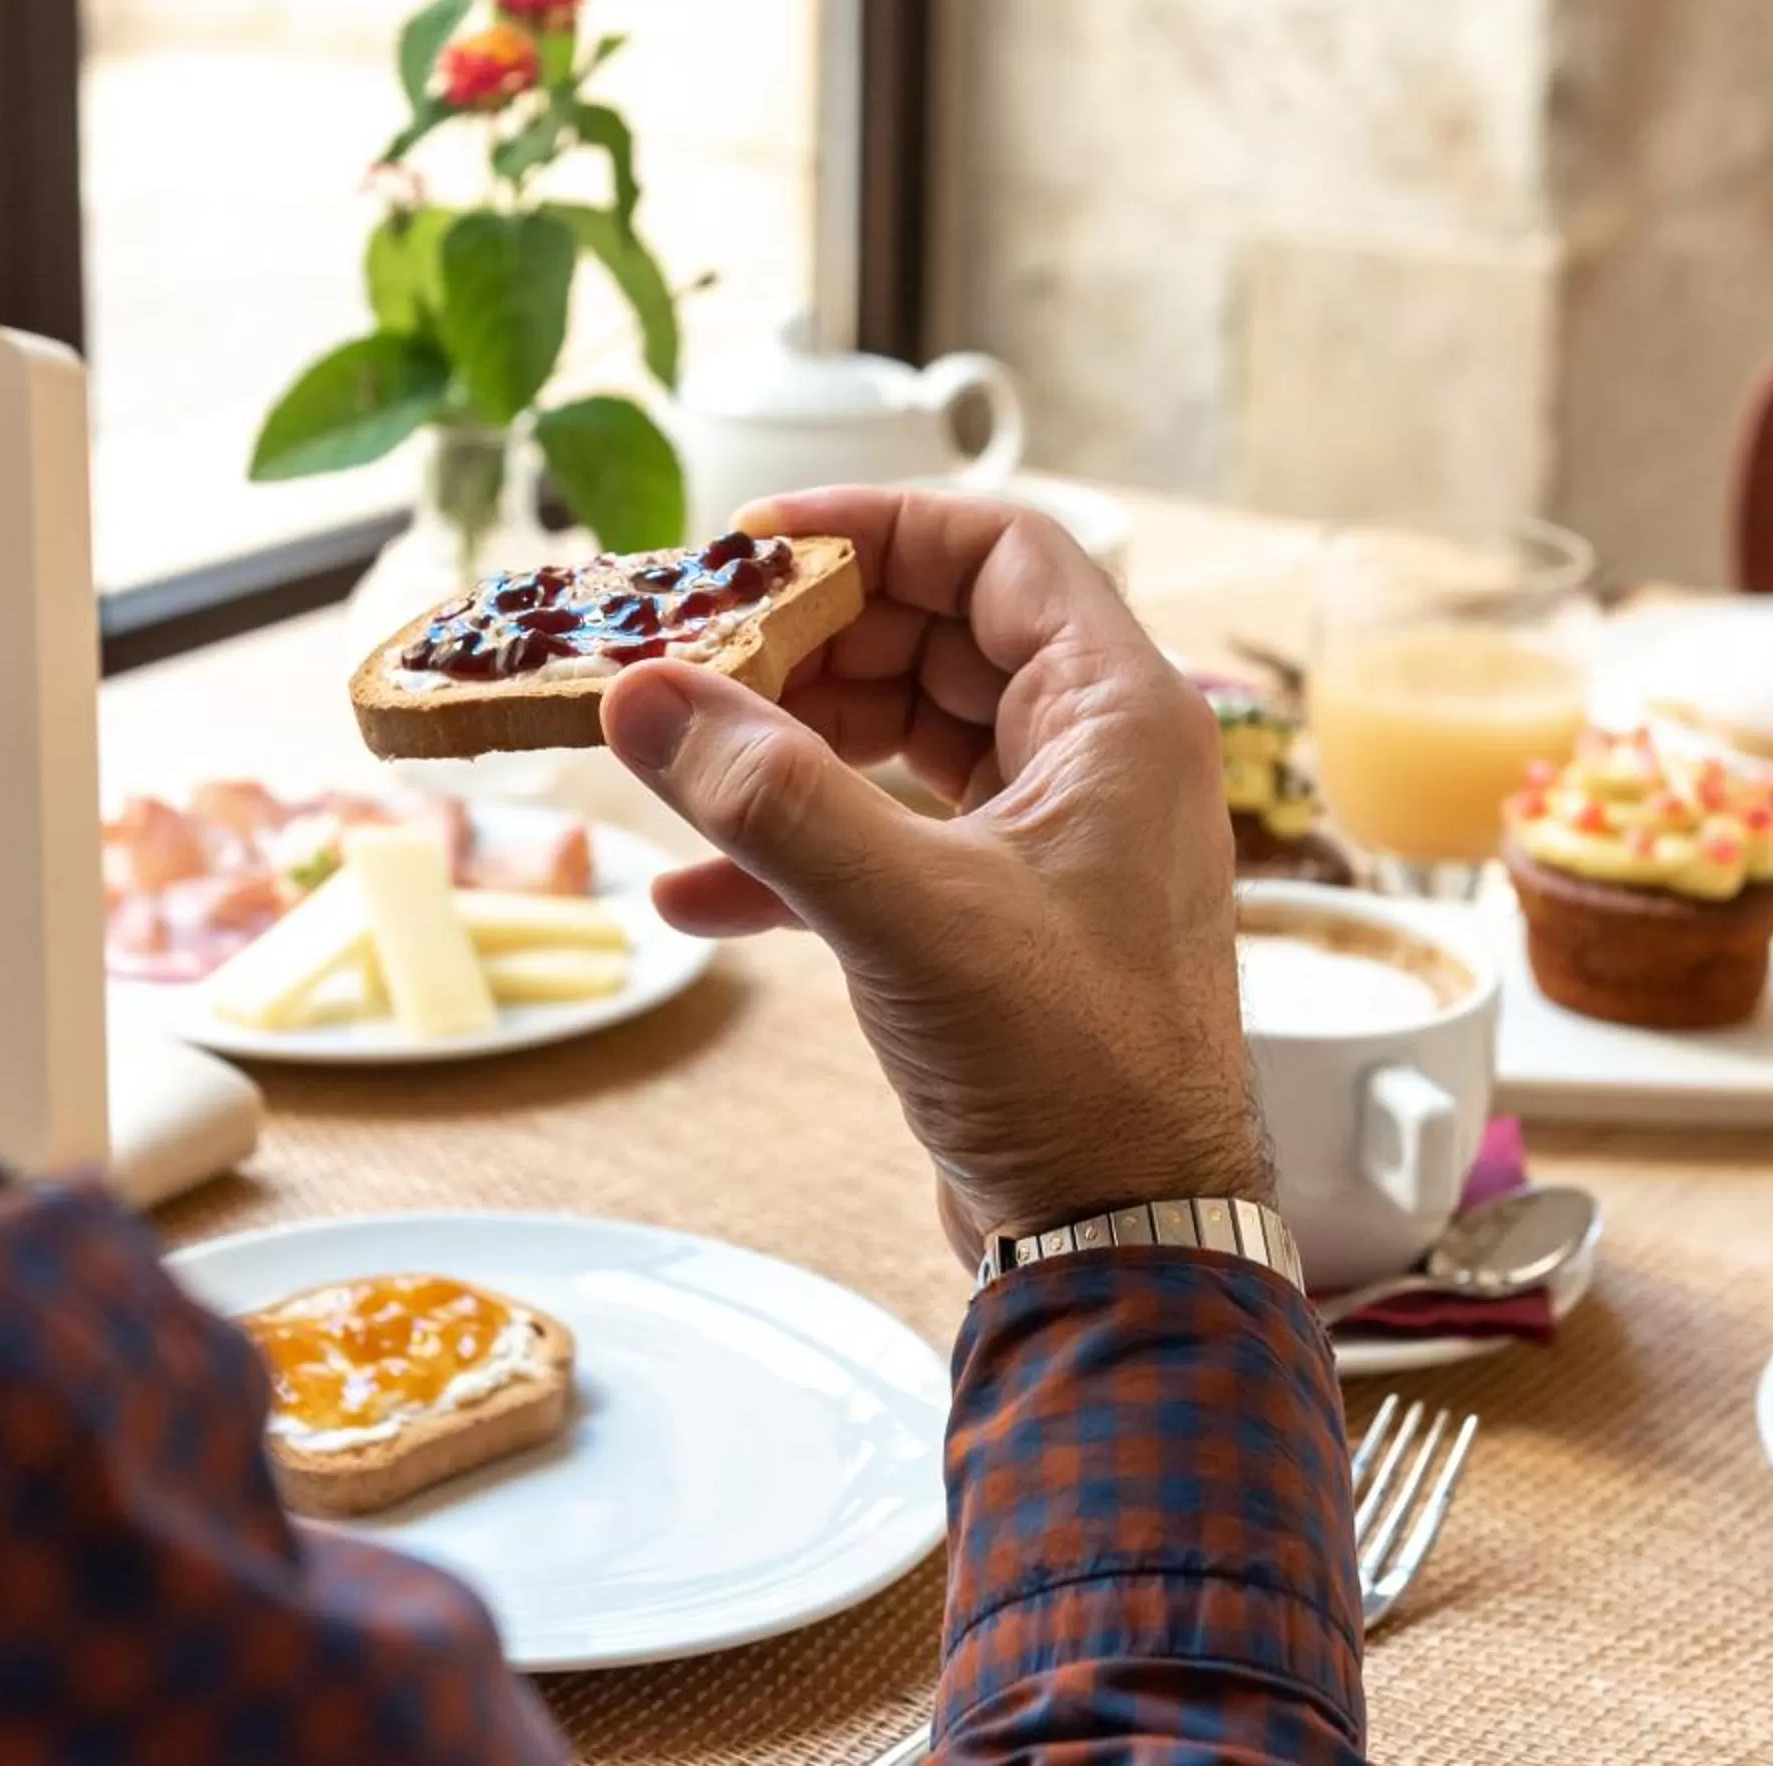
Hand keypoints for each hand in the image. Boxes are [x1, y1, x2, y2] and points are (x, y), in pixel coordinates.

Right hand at [600, 488, 1268, 1252]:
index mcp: (1118, 716)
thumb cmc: (1073, 1074)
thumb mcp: (908, 918)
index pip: (999, 550)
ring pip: (904, 741)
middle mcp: (1096, 761)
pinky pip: (890, 844)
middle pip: (937, 636)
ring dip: (790, 751)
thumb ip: (773, 799)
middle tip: (689, 660)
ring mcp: (1051, 845)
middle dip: (807, 647)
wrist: (1128, 1244)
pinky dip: (798, 857)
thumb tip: (645, 695)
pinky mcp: (1003, 925)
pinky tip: (694, 902)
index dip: (876, 528)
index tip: (754, 541)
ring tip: (677, 766)